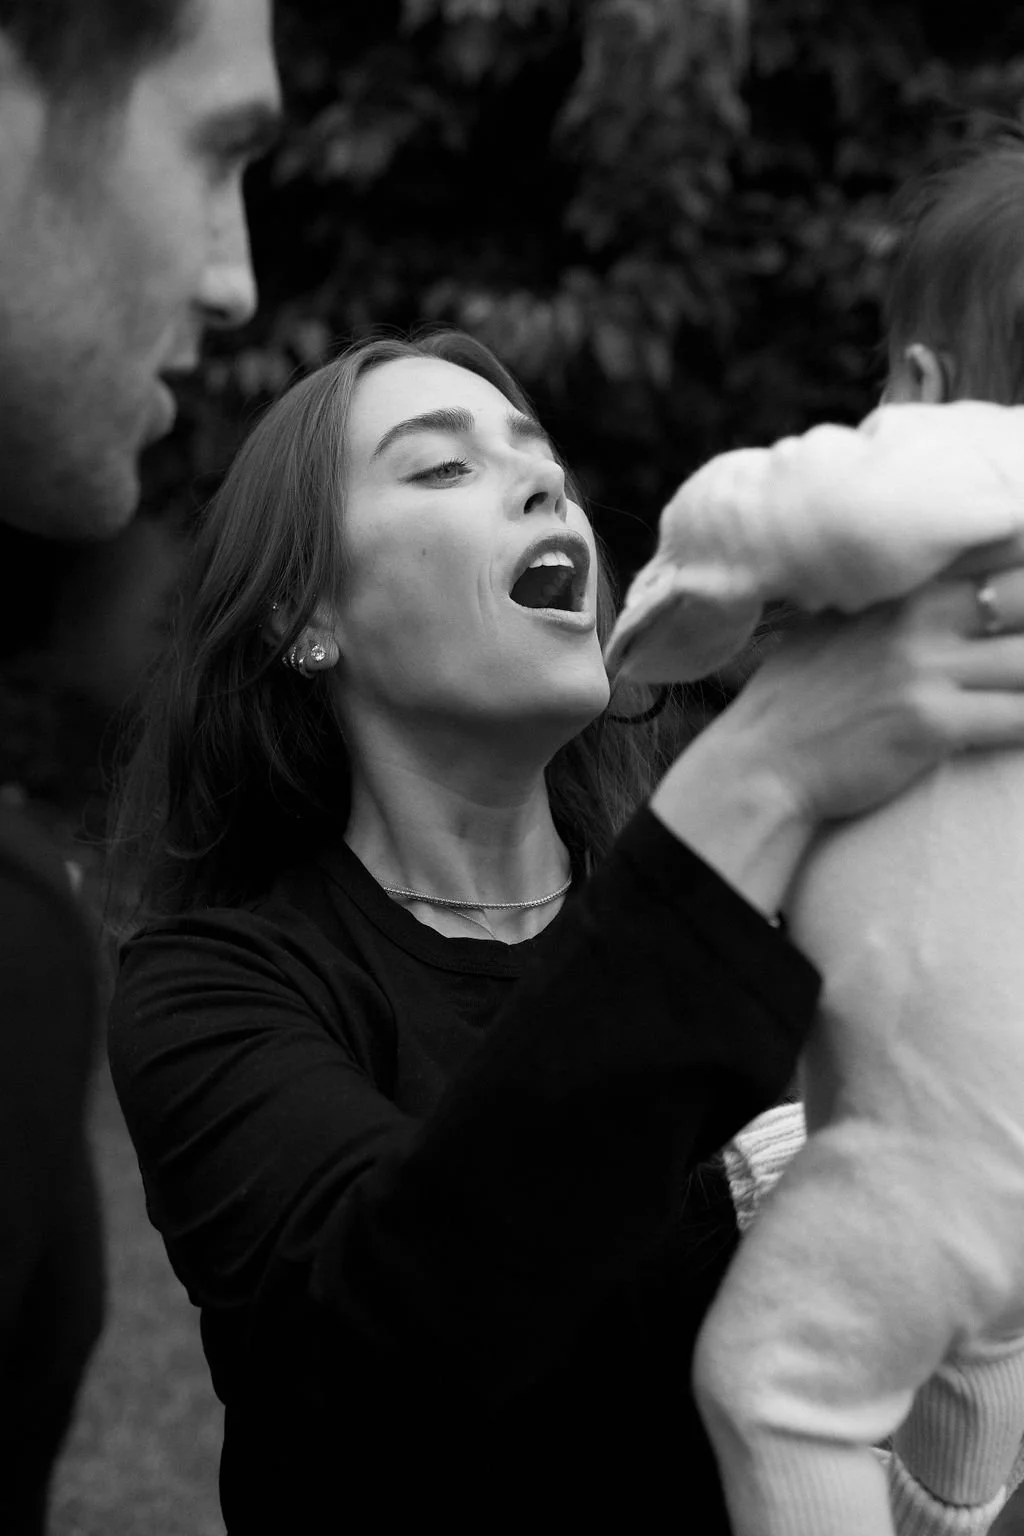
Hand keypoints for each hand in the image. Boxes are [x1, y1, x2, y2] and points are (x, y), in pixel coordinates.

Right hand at [726, 567, 1023, 825]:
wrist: (763, 762)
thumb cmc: (803, 697)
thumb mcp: (841, 623)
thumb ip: (893, 600)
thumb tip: (939, 587)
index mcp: (903, 587)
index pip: (997, 550)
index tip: (1020, 605)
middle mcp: (917, 617)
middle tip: (1021, 659)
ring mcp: (922, 668)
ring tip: (1021, 690)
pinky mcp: (930, 722)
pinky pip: (1018, 718)